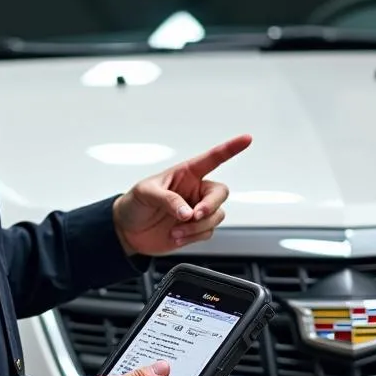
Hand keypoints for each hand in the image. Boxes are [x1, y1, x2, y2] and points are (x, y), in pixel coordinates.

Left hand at [112, 135, 251, 256]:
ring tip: (176, 231)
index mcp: (185, 174)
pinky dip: (193, 236)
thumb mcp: (145, 193)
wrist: (128, 231)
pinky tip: (176, 236)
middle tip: (194, 215)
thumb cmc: (135, 204)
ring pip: (216, 216)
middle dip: (210, 206)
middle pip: (220, 194)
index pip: (212, 159)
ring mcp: (196, 210)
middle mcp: (195, 190)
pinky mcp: (195, 229)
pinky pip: (207, 232)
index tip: (246, 139)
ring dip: (198, 226)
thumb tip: (187, 212)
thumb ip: (168, 200)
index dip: (230, 148)